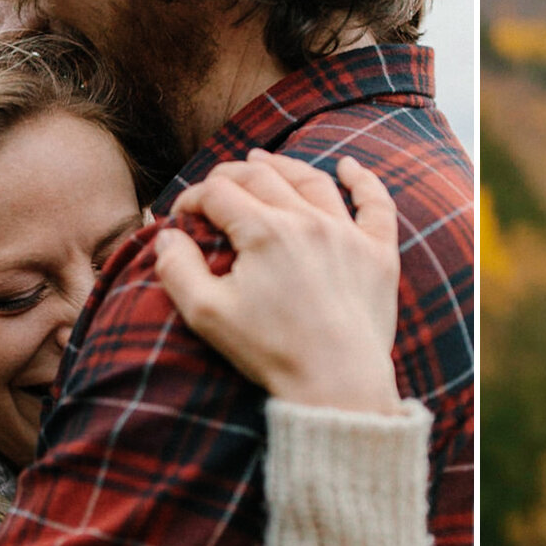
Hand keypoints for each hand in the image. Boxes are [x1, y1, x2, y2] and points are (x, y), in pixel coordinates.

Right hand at [156, 151, 401, 414]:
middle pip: (262, 177)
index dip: (192, 198)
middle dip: (229, 175)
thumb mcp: (206, 314)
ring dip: (283, 166)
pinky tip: (349, 166)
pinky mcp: (379, 253)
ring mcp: (347, 234)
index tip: (181, 215)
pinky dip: (363, 180)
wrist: (336, 384)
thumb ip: (177, 268)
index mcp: (263, 231)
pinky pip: (376, 204)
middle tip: (214, 185)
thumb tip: (167, 234)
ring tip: (263, 160)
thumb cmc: (270, 352)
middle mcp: (307, 220)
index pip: (217, 193)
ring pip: (312, 181)